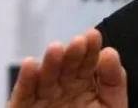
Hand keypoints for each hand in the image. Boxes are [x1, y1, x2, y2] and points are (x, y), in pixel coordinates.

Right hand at [6, 29, 127, 107]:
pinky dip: (26, 80)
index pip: (89, 63)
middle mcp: (64, 88)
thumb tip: (110, 52)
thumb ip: (114, 80)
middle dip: (74, 53)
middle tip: (79, 42)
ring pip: (46, 77)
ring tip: (56, 49)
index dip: (91, 49)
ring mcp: (43, 99)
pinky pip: (23, 95)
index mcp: (86, 84)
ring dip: (51, 62)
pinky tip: (30, 65)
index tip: (93, 36)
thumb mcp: (112, 106)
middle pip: (68, 67)